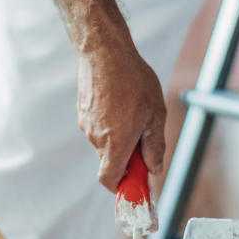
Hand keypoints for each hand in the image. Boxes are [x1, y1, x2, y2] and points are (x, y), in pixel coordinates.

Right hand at [77, 45, 167, 192]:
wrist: (105, 52)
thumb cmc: (133, 81)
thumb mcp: (156, 115)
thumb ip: (155, 146)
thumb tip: (155, 168)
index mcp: (115, 143)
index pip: (108, 180)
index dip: (120, 186)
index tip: (134, 182)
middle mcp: (97, 138)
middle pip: (110, 160)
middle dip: (126, 155)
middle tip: (143, 137)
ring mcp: (86, 124)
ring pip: (104, 141)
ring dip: (118, 135)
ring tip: (132, 110)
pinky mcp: (82, 111)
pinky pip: (98, 125)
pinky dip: (109, 121)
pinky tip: (120, 101)